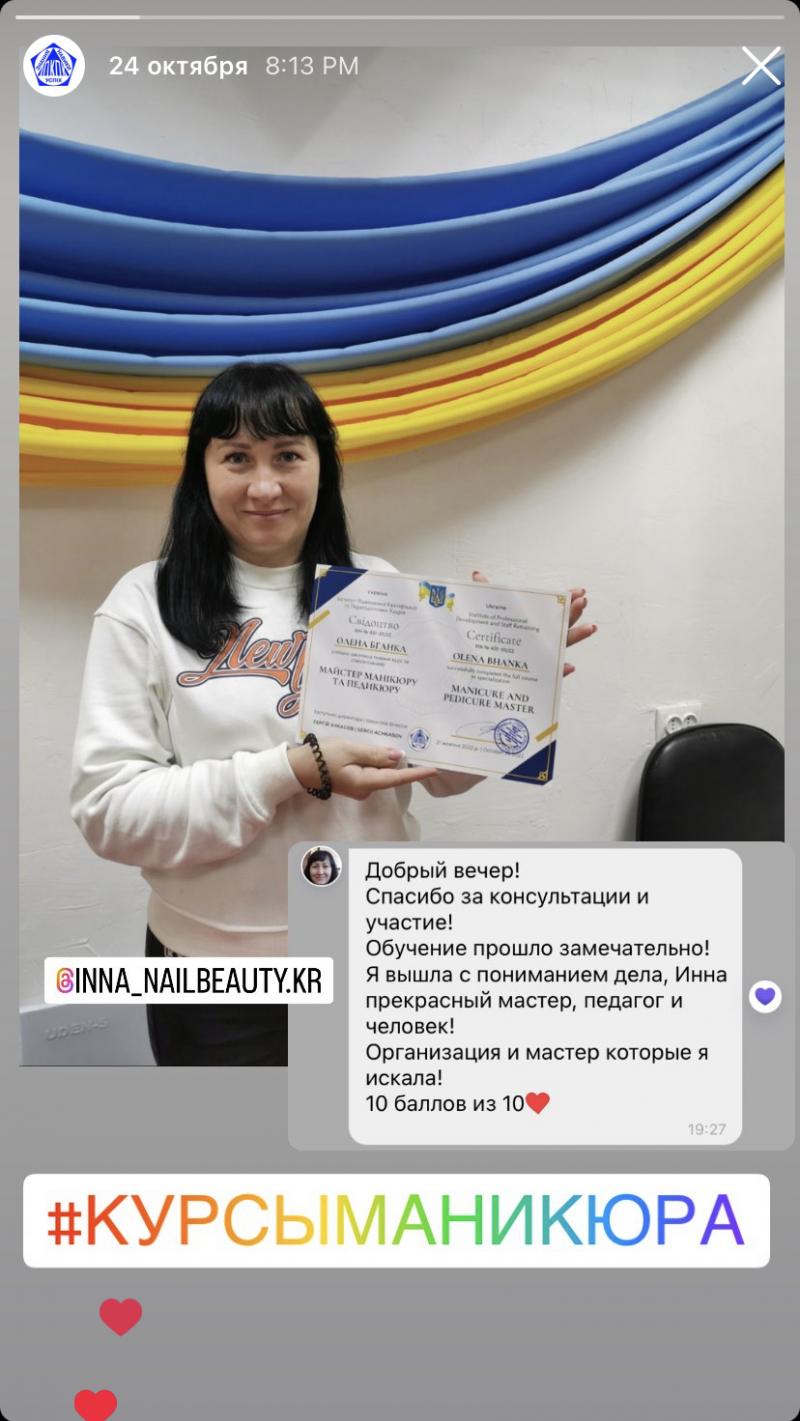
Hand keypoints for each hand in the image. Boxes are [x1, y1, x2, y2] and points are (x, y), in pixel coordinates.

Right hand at [288, 739, 437, 800]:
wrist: (295, 768)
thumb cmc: (320, 757)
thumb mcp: (349, 749)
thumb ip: (375, 753)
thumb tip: (398, 756)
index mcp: (366, 782)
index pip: (397, 778)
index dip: (417, 773)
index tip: (434, 768)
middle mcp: (365, 789)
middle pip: (390, 774)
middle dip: (402, 760)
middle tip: (417, 741)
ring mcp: (359, 787)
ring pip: (379, 771)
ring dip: (386, 758)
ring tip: (397, 738)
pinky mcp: (353, 781)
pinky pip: (370, 769)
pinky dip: (375, 759)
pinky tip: (376, 746)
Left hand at [471, 573, 597, 676]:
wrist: (483, 670)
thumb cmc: (491, 641)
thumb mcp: (489, 616)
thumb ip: (486, 595)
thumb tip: (476, 575)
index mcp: (535, 623)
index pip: (555, 609)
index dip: (568, 599)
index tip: (580, 591)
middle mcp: (542, 639)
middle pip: (562, 624)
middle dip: (574, 612)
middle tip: (582, 601)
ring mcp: (542, 657)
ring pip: (562, 646)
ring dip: (577, 636)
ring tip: (590, 627)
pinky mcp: (537, 676)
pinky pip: (552, 675)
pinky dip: (562, 671)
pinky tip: (570, 666)